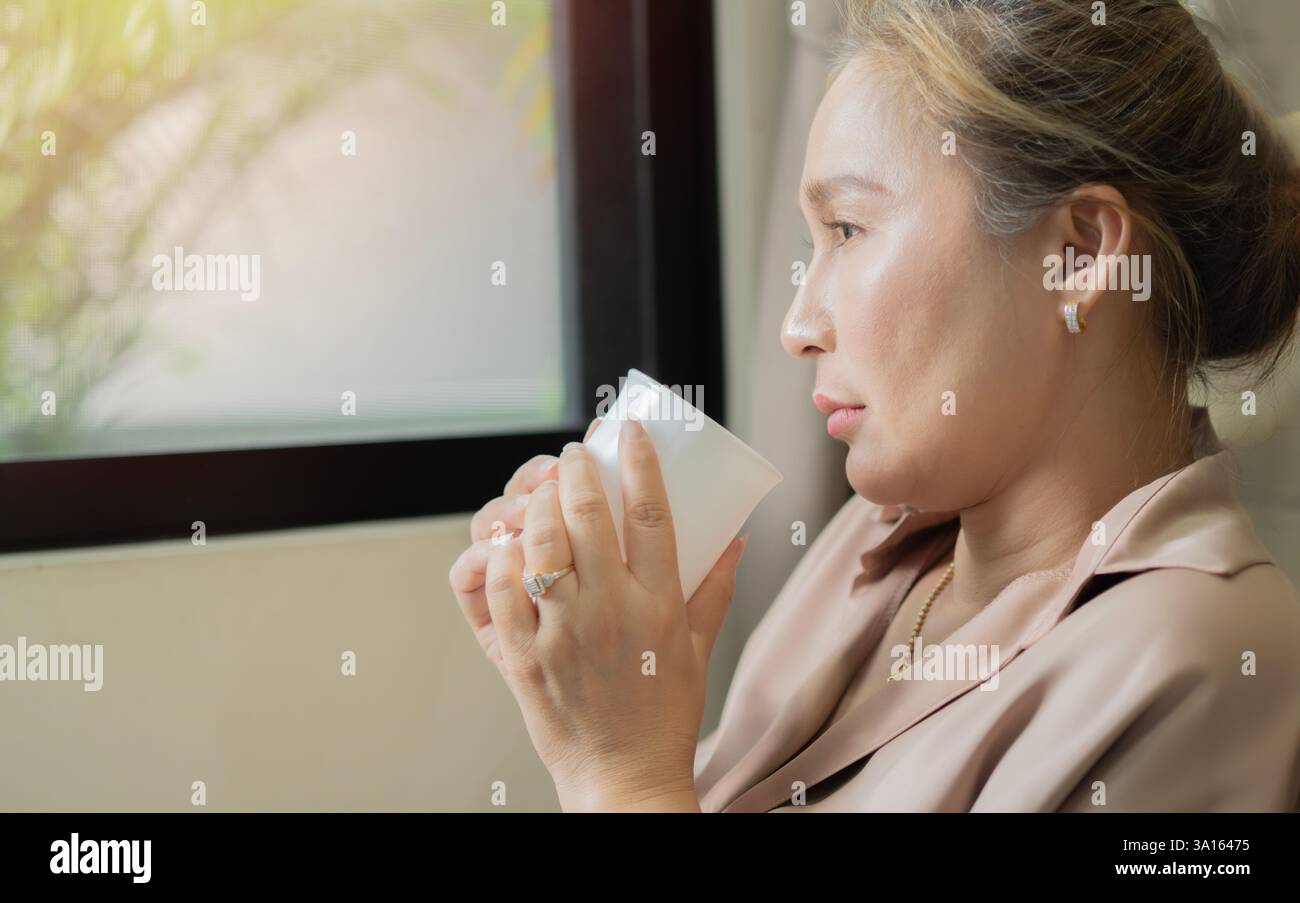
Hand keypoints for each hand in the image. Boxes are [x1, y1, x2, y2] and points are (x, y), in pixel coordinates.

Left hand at [451, 418, 747, 810]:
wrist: (623, 778)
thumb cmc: (663, 714)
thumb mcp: (699, 648)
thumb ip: (717, 588)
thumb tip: (737, 537)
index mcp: (659, 605)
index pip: (649, 513)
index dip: (638, 461)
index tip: (628, 431)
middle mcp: (610, 612)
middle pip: (587, 515)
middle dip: (576, 470)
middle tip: (573, 456)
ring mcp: (562, 634)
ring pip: (540, 543)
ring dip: (536, 505)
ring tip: (540, 493)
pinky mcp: (521, 656)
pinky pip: (501, 589)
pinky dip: (501, 557)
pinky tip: (511, 545)